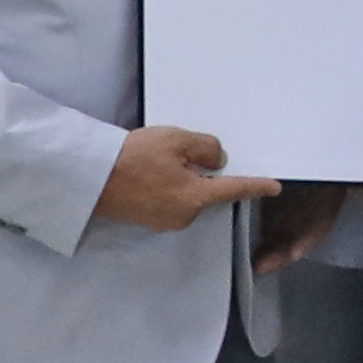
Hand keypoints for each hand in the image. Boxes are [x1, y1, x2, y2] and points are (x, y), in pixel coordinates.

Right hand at [95, 126, 274, 236]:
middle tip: (180, 152)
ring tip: (158, 160)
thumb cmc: (132, 157)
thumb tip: (218, 161)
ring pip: (187, 195)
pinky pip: (169, 200)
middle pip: (208, 192)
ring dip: (183, 179)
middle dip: (203, 173)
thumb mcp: (176, 140)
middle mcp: (184, 216)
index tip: (274, 187)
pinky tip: (150, 172)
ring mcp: (163, 221)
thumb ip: (206, 148)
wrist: (87, 177)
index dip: (256, 186)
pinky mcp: (146, 219)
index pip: (235, 190)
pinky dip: (168, 186)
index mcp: (196, 198)